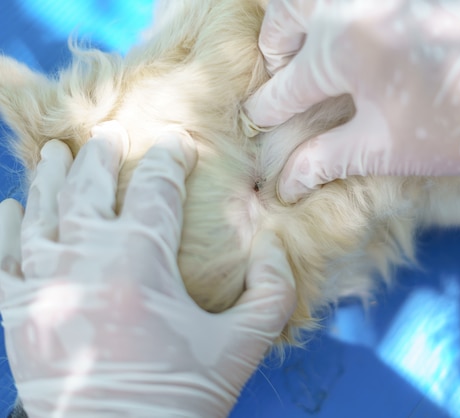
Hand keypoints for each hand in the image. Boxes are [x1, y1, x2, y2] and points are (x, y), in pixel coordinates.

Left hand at [0, 121, 296, 416]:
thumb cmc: (179, 398)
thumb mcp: (243, 345)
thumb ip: (273, 290)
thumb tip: (274, 245)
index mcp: (141, 260)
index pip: (157, 187)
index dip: (169, 158)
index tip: (177, 143)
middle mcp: (85, 259)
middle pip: (92, 186)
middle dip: (104, 155)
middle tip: (110, 135)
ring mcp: (42, 283)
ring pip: (43, 211)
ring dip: (53, 177)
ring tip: (60, 154)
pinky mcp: (14, 313)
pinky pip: (1, 257)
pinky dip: (5, 228)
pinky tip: (11, 208)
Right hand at [245, 0, 459, 202]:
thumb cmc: (455, 129)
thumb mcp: (382, 148)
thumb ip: (325, 159)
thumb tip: (284, 184)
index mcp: (346, 49)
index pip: (287, 84)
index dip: (268, 108)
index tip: (260, 120)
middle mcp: (356, 6)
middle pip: (287, 14)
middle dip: (274, 47)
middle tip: (281, 74)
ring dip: (300, 18)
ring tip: (305, 48)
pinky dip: (334, 10)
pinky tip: (341, 34)